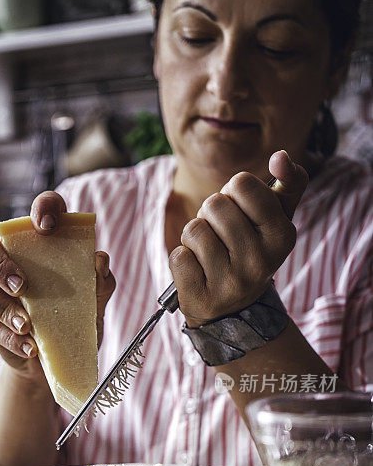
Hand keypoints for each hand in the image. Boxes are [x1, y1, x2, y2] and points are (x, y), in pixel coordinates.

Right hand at [0, 191, 115, 376]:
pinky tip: (30, 346)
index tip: (47, 226)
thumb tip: (99, 261)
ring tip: (27, 325)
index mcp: (42, 246)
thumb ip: (100, 282)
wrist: (64, 360)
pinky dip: (11, 338)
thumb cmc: (76, 320)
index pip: (39, 211)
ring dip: (3, 307)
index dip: (41, 208)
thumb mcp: (95, 303)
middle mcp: (12, 262)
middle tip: (22, 286)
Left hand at [169, 150, 308, 327]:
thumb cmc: (250, 250)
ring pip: (194, 229)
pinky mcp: (202, 297)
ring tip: (208, 254)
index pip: (242, 184)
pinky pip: (178, 256)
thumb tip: (281, 156)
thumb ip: (288, 182)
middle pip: (214, 204)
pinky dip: (181, 258)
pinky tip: (197, 271)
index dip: (232, 192)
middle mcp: (261, 262)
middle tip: (222, 237)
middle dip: (210, 215)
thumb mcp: (275, 219)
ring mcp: (231, 283)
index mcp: (283, 236)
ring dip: (194, 237)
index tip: (240, 211)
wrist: (231, 309)